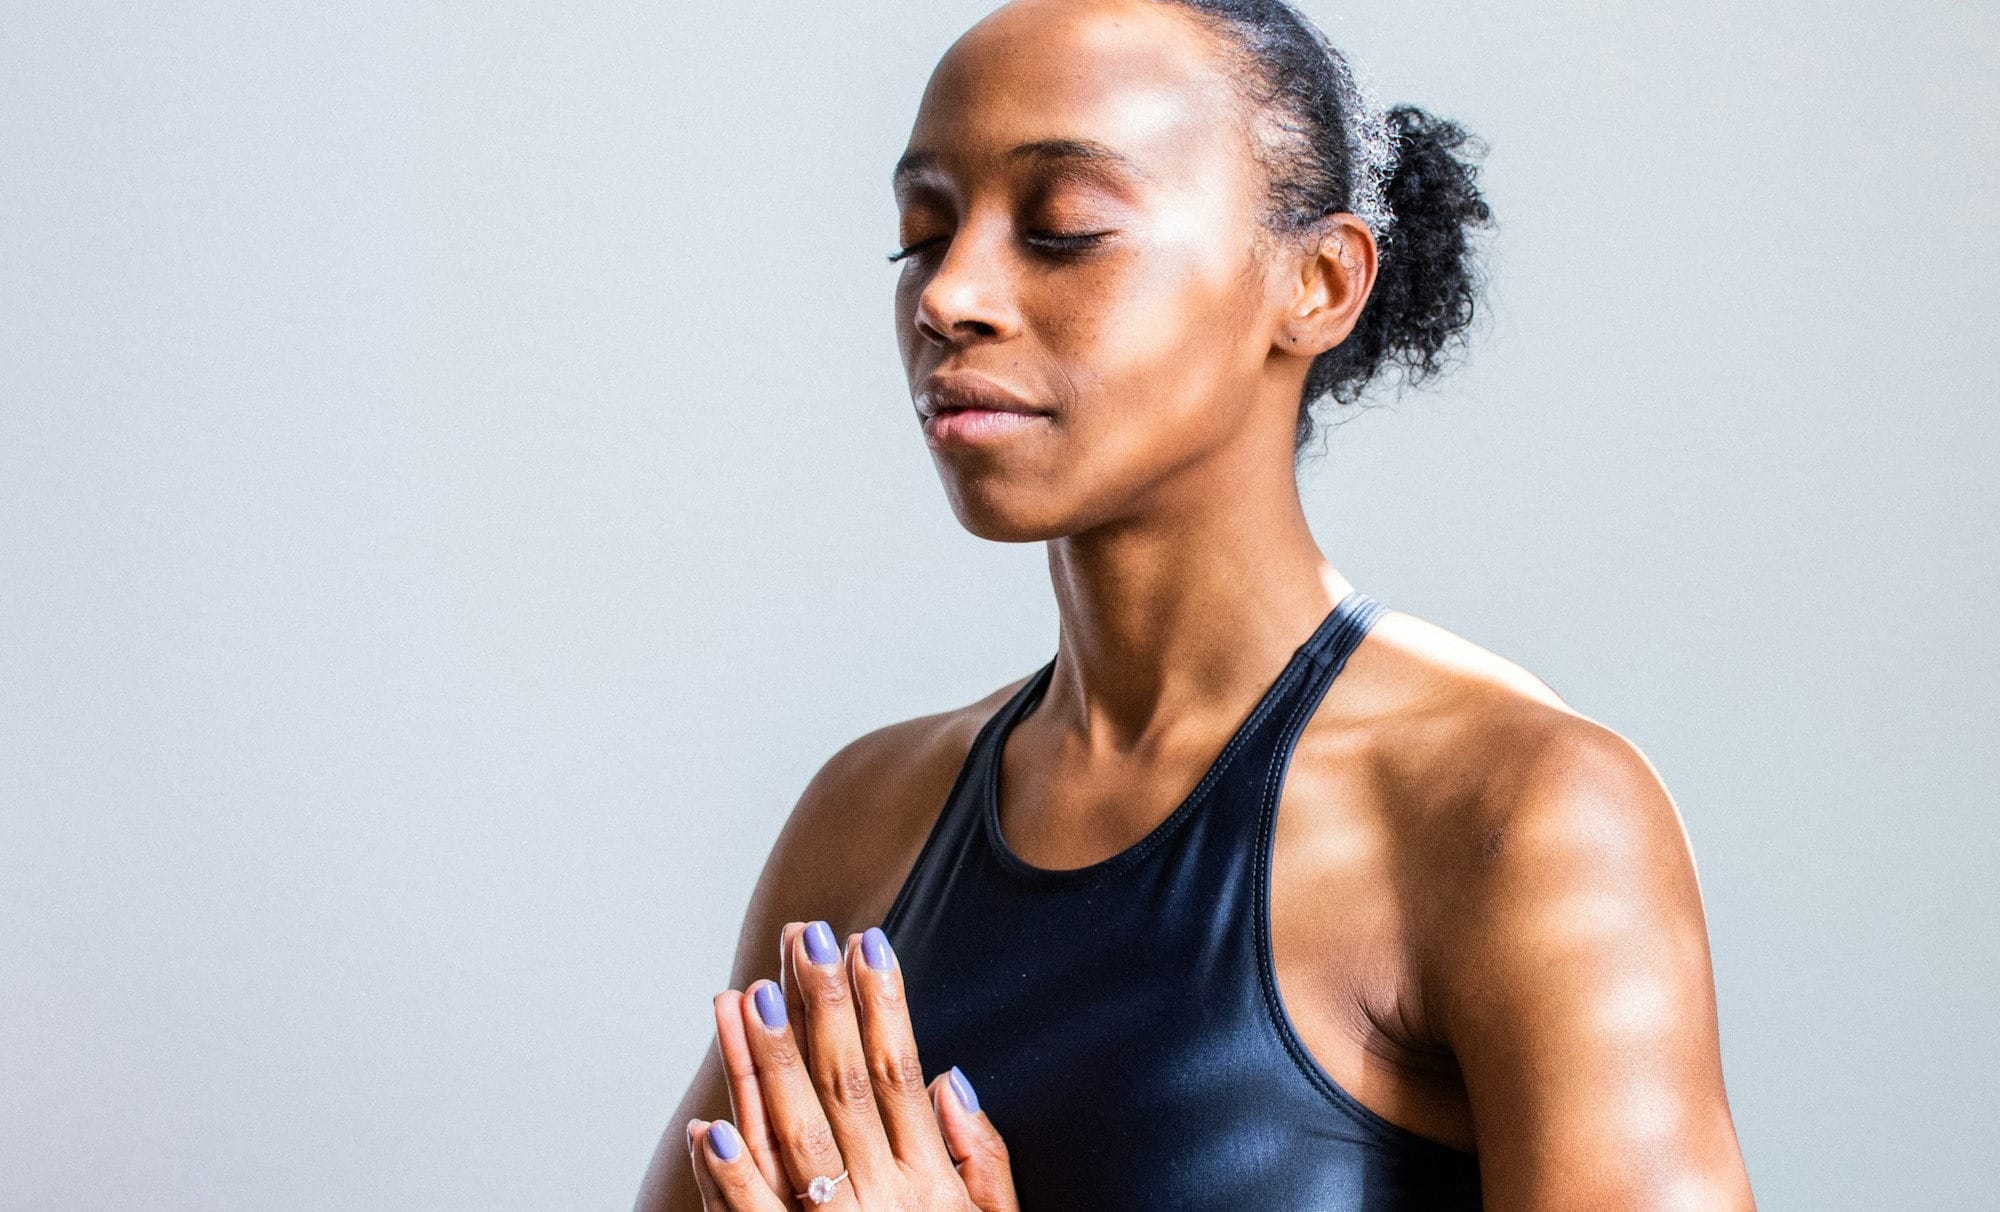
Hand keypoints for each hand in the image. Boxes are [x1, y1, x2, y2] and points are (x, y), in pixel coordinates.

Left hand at [685, 920, 1017, 1210]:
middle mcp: (887, 1203)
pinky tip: (710, 1126)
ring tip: (746, 997)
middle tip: (804, 937)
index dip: (884, 1006)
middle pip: (847, 1088)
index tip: (868, 941)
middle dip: (824, 1007)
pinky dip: (731, 1180)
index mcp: (932, 1184)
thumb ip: (980, 1158)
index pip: (902, 1075)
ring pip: (796, 1139)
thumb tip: (954, 1076)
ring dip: (768, 1067)